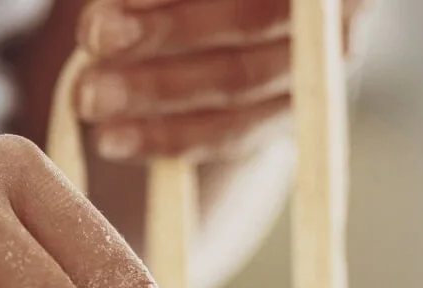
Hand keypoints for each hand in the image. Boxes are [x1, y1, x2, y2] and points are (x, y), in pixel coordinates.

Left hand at [74, 0, 370, 161]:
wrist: (217, 27)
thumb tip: (113, 1)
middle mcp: (334, 13)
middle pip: (249, 19)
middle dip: (166, 32)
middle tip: (96, 37)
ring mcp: (314, 69)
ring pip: (237, 83)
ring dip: (156, 90)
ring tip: (88, 96)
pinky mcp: (284, 121)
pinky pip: (229, 133)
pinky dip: (167, 137)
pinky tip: (113, 139)